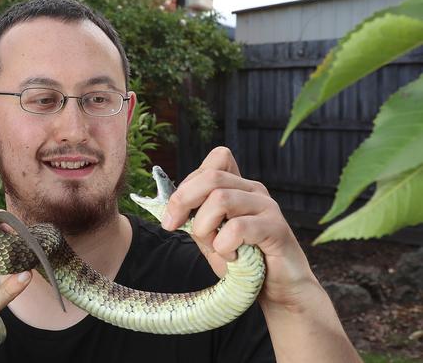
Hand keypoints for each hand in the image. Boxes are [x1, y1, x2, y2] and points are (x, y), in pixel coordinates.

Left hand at [161, 146, 317, 308]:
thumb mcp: (210, 238)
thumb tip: (171, 209)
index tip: (171, 216)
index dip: (187, 183)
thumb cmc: (243, 261)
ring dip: (205, 227)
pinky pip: (238, 227)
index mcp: (238, 187)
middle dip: (183, 201)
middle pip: (212, 176)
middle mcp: (253, 190)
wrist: (278, 289)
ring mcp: (267, 207)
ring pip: (221, 199)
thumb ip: (195, 219)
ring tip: (214, 247)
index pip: (216, 159)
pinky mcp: (277, 228)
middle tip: (173, 226)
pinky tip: (232, 256)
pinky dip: (224, 245)